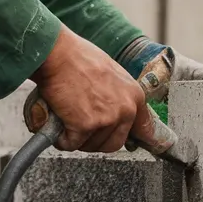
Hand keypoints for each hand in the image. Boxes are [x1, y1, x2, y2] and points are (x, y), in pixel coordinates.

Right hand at [31, 27, 155, 152]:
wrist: (57, 54)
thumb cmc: (77, 58)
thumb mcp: (110, 73)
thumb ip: (116, 94)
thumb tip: (112, 109)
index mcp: (134, 95)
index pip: (145, 128)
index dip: (139, 139)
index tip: (143, 146)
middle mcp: (125, 109)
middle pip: (114, 143)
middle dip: (96, 140)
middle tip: (82, 128)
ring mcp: (106, 119)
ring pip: (91, 145)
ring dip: (77, 138)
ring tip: (67, 118)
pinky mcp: (85, 126)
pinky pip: (71, 144)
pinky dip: (61, 138)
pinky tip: (57, 122)